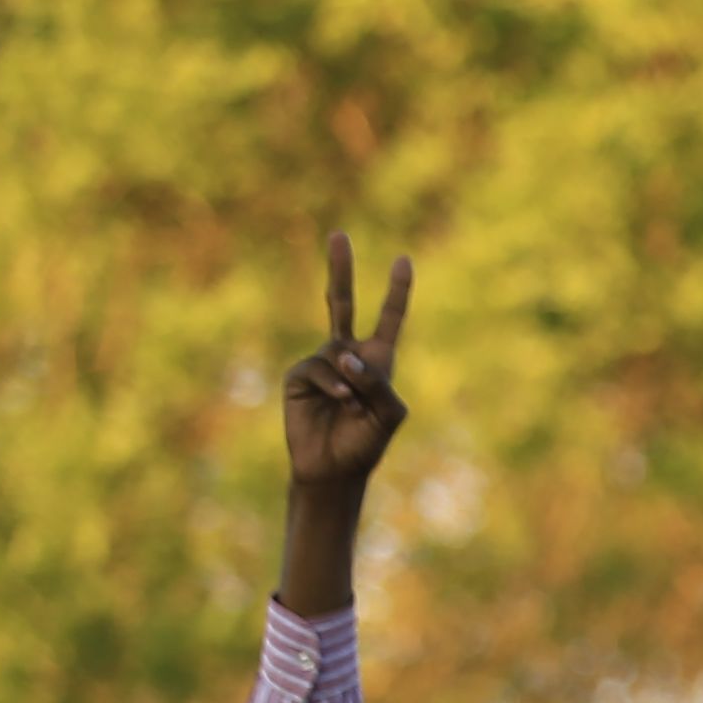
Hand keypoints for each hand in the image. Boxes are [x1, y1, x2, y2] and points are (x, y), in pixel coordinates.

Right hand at [276, 236, 411, 615]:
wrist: (332, 468)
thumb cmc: (366, 444)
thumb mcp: (389, 414)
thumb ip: (377, 381)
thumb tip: (345, 354)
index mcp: (377, 361)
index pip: (388, 319)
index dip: (397, 292)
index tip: (404, 259)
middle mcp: (347, 355)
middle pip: (342, 303)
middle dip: (340, 269)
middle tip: (339, 234)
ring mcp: (321, 362)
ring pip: (337, 350)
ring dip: (350, 378)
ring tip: (352, 405)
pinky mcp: (299, 374)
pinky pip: (320, 368)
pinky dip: (333, 384)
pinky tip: (339, 401)